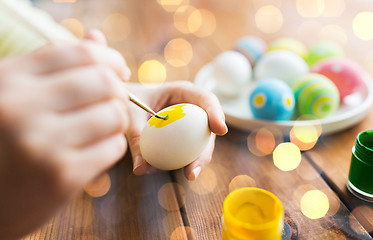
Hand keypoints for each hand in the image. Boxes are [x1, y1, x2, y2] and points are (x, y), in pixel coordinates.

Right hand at [0, 40, 129, 238]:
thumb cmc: (7, 140)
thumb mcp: (17, 94)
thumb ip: (56, 66)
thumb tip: (98, 38)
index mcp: (9, 79)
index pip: (82, 54)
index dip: (110, 59)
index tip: (119, 71)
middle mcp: (21, 107)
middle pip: (104, 82)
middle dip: (119, 92)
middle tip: (114, 103)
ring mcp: (41, 144)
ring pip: (114, 114)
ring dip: (117, 121)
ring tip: (103, 128)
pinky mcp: (61, 177)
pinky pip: (113, 147)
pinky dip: (112, 146)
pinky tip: (94, 151)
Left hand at [125, 81, 227, 180]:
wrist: (124, 104)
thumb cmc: (128, 101)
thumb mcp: (130, 115)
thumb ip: (136, 137)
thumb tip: (141, 169)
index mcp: (182, 92)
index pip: (206, 99)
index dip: (216, 113)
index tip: (220, 130)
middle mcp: (190, 109)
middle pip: (207, 128)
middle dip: (206, 149)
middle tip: (197, 166)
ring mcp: (188, 125)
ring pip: (200, 144)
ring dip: (197, 161)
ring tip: (190, 175)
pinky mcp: (183, 139)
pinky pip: (187, 152)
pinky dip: (183, 163)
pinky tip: (177, 173)